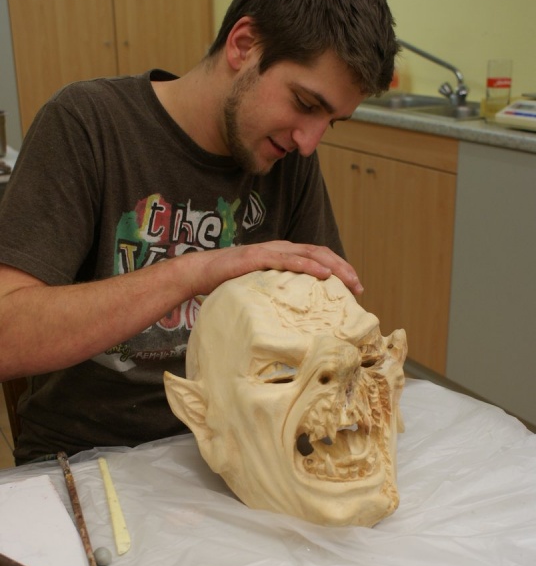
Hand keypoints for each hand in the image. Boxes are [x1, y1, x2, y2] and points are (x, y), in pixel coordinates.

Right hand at [178, 242, 363, 297]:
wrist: (202, 273)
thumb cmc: (230, 283)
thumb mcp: (262, 288)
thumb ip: (279, 294)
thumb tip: (297, 316)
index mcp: (285, 255)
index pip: (319, 258)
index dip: (340, 269)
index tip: (356, 287)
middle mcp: (281, 249)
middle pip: (321, 254)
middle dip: (343, 269)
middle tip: (359, 287)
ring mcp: (271, 251)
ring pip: (310, 254)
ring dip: (333, 267)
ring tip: (349, 281)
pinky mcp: (259, 257)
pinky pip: (289, 260)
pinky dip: (309, 265)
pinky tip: (323, 274)